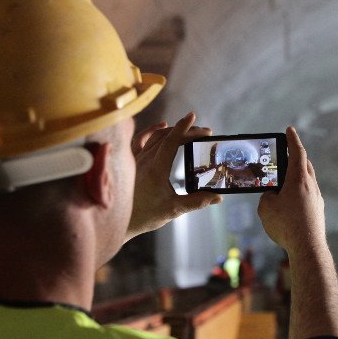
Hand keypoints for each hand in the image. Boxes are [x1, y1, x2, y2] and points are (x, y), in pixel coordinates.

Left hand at [126, 113, 220, 239]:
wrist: (120, 221)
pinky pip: (139, 139)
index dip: (184, 128)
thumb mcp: (174, 210)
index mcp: (156, 168)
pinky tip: (161, 126)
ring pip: (154, 136)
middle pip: (167, 137)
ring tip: (188, 130)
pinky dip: (151, 130)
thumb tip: (218, 198)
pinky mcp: (130, 162)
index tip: (193, 117)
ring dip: (172, 130)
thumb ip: (197, 202)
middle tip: (203, 132)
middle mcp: (144, 159)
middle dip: (186, 131)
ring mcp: (135, 159)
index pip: (172, 141)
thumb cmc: (144, 216)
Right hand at [257, 127, 325, 253]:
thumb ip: (267, 196)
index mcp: (299, 179)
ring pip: (308, 180)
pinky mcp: (318, 211)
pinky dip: (300, 192)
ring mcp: (317, 198)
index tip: (289, 130)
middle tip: (286, 154)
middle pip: (305, 165)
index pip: (297, 152)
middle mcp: (311, 186)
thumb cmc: (286, 226)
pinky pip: (308, 194)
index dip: (292, 140)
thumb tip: (273, 196)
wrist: (308, 247)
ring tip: (285, 180)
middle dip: (296, 157)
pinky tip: (290, 202)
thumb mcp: (266, 208)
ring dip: (297, 176)